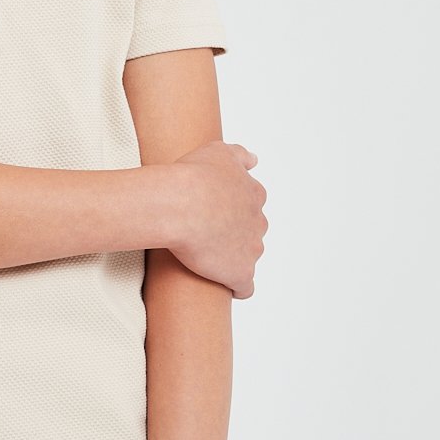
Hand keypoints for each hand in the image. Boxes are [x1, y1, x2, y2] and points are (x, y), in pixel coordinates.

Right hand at [166, 142, 266, 298]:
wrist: (182, 205)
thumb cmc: (195, 176)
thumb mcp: (219, 151)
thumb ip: (239, 155)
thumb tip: (254, 160)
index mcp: (253, 194)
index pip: (251, 204)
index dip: (232, 209)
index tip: (213, 212)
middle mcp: (258, 222)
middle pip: (250, 230)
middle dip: (233, 232)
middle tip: (205, 232)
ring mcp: (251, 249)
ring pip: (247, 256)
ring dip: (231, 257)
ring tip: (207, 258)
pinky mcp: (240, 273)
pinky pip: (245, 287)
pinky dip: (236, 287)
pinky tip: (224, 285)